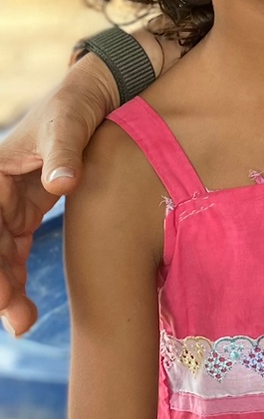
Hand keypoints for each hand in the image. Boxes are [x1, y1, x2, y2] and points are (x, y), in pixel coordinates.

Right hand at [0, 54, 119, 334]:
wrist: (100, 94)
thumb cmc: (79, 103)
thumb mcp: (70, 123)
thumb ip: (64, 153)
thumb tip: (60, 184)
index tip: (2, 291)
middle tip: (16, 318)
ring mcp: (11, 203)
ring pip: (1, 256)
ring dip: (7, 291)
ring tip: (23, 324)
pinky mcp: (28, 211)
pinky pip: (16, 253)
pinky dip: (18, 280)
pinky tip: (26, 312)